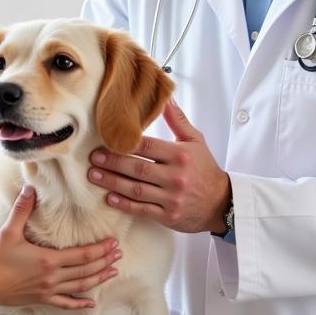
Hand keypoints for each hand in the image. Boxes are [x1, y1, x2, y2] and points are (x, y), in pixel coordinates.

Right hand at [0, 186, 120, 312]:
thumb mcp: (8, 232)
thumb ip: (21, 210)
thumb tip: (30, 189)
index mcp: (49, 259)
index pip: (83, 254)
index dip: (101, 249)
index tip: (114, 243)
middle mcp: (53, 276)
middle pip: (87, 269)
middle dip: (105, 261)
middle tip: (119, 254)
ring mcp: (49, 290)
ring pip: (81, 285)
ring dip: (99, 278)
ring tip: (113, 272)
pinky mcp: (42, 299)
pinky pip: (66, 303)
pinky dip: (80, 303)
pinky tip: (92, 303)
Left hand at [87, 98, 230, 233]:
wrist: (221, 202)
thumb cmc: (205, 169)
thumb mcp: (195, 141)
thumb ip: (177, 120)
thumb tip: (165, 98)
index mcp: (180, 156)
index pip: (147, 147)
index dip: (125, 144)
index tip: (105, 141)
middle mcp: (175, 177)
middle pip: (137, 168)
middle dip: (113, 162)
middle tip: (94, 157)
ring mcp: (171, 198)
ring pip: (136, 189)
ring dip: (112, 182)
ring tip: (94, 175)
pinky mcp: (168, 216)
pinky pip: (142, 209)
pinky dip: (124, 204)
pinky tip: (110, 198)